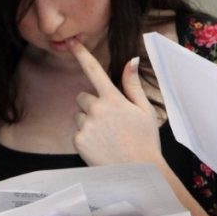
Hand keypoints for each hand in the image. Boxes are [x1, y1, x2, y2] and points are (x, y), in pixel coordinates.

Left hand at [68, 38, 161, 165]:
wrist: (138, 173)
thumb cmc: (145, 141)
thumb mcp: (144, 111)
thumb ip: (133, 85)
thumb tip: (131, 60)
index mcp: (113, 99)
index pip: (94, 70)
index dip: (81, 54)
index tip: (71, 42)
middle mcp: (96, 109)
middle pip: (82, 97)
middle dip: (91, 105)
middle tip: (109, 122)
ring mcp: (86, 126)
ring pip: (79, 116)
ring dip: (88, 122)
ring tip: (107, 138)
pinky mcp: (78, 141)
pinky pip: (77, 133)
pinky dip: (86, 139)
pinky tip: (101, 147)